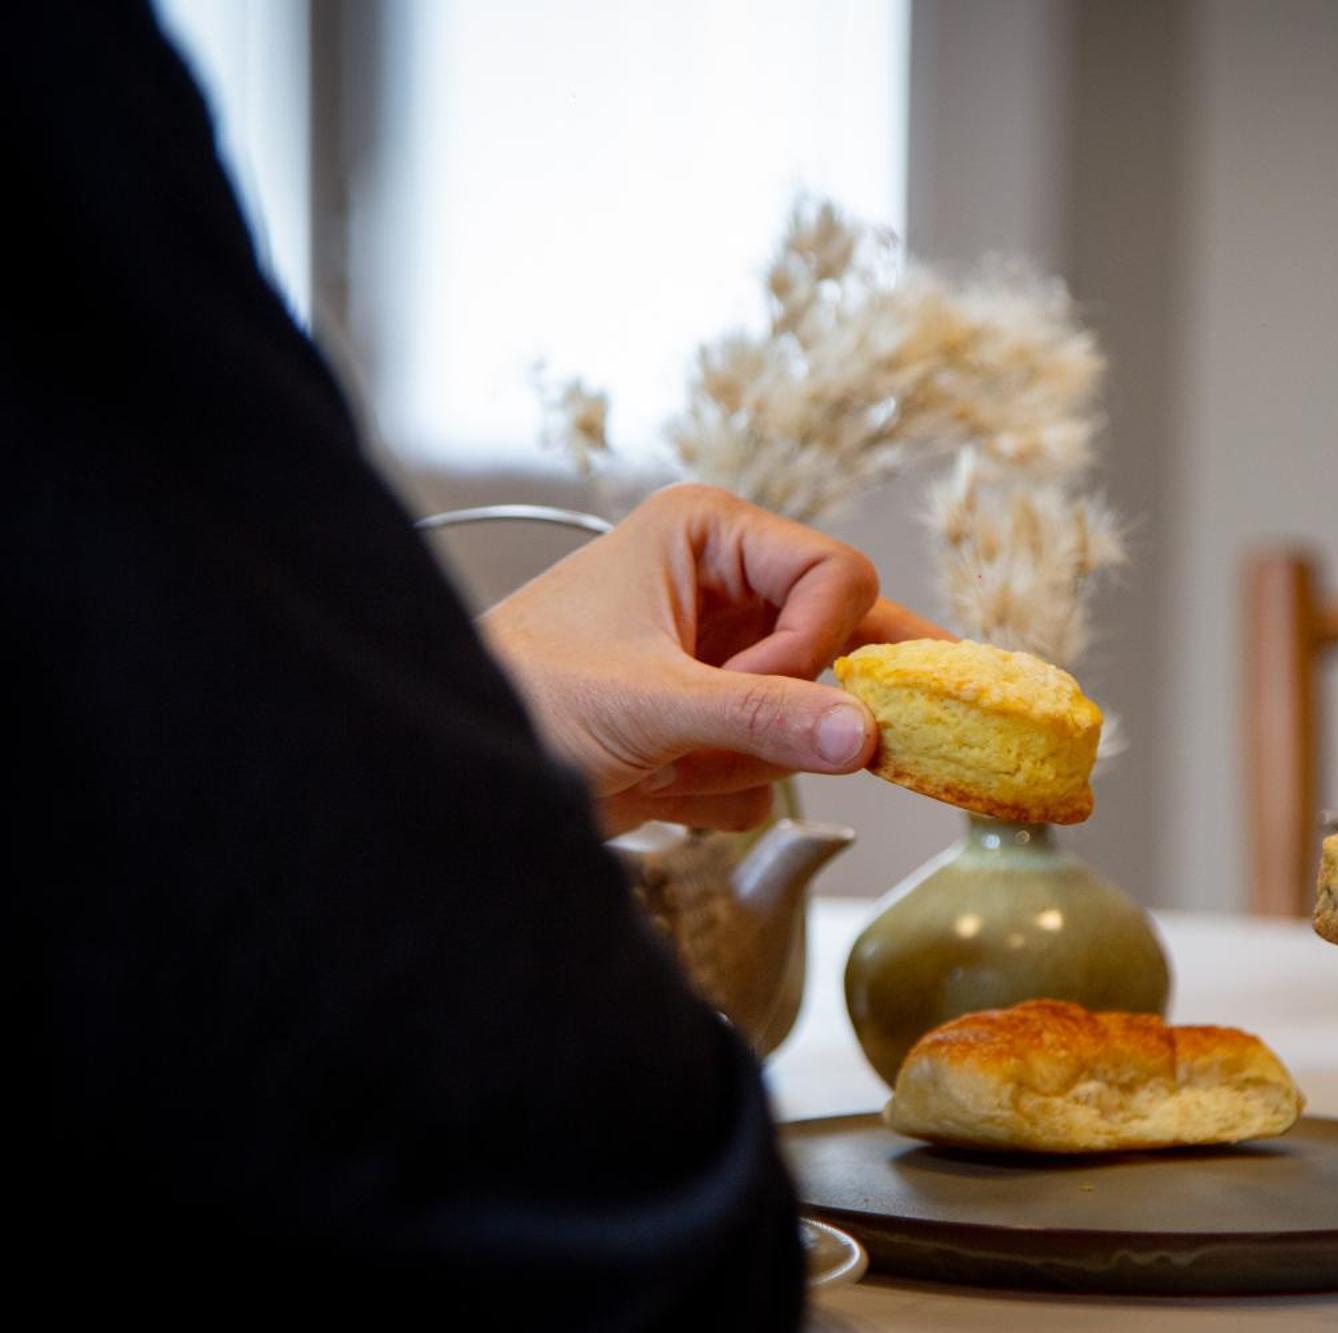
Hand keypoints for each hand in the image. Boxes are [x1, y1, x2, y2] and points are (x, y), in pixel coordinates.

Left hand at [478, 484, 943, 833]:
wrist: (459, 769)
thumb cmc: (520, 693)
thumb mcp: (648, 702)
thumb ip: (762, 718)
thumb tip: (862, 734)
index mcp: (711, 536)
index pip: (836, 576)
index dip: (816, 642)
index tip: (768, 688)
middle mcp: (728, 586)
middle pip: (839, 645)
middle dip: (789, 711)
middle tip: (811, 743)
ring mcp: (726, 658)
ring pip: (811, 717)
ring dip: (743, 758)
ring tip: (668, 761)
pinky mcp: (717, 722)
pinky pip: (775, 766)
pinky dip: (723, 790)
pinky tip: (659, 783)